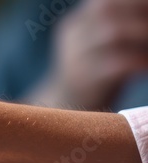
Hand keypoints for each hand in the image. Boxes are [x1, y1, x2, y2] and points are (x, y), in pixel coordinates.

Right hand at [29, 0, 147, 109]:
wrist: (65, 109)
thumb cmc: (93, 73)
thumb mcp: (98, 44)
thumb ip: (118, 24)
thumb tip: (145, 16)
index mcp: (77, 22)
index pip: (104, 1)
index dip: (133, 2)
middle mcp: (72, 36)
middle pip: (107, 9)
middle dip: (139, 10)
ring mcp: (75, 59)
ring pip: (112, 32)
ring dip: (143, 32)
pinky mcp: (83, 82)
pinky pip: (117, 64)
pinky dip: (139, 61)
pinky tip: (147, 67)